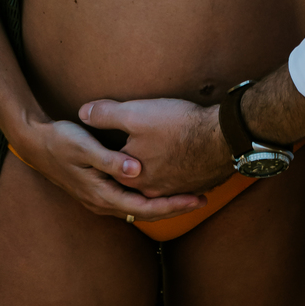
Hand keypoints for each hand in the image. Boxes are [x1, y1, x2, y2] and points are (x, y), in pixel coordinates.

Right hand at [9, 114, 206, 221]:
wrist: (36, 144)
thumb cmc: (61, 141)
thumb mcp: (84, 147)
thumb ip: (109, 159)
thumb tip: (135, 170)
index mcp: (102, 194)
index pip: (144, 207)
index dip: (172, 204)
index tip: (196, 199)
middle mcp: (103, 202)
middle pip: (146, 212)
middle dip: (174, 207)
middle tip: (203, 199)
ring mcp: (101, 198)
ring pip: (139, 209)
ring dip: (164, 203)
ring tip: (189, 196)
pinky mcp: (102, 189)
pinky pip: (132, 200)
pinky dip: (151, 197)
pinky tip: (161, 188)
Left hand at [79, 97, 232, 197]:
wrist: (221, 137)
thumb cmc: (176, 125)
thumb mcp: (135, 113)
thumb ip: (106, 115)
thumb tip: (83, 113)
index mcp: (132, 179)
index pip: (111, 173)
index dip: (104, 160)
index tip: (98, 150)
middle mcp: (151, 191)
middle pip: (133, 182)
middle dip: (125, 170)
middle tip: (122, 160)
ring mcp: (174, 190)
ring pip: (156, 185)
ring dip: (149, 176)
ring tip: (147, 160)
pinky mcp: (193, 185)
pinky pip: (176, 185)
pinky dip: (171, 178)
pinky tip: (175, 165)